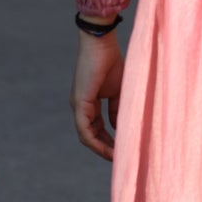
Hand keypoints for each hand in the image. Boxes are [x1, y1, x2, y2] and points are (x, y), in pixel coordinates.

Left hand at [70, 28, 123, 161]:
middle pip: (91, 136)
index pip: (97, 129)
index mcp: (89, 103)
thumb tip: (119, 128)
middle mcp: (81, 106)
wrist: (102, 43)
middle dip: (106, 149)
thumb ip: (117, 110)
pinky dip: (96, 141)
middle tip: (120, 158)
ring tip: (116, 157)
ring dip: (101, 149)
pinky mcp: (80, 102)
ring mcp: (78, 105)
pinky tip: (108, 149)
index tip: (122, 149)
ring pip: (86, 136)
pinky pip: (85, 129)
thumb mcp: (118, 91)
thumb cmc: (111, 61)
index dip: (109, 141)